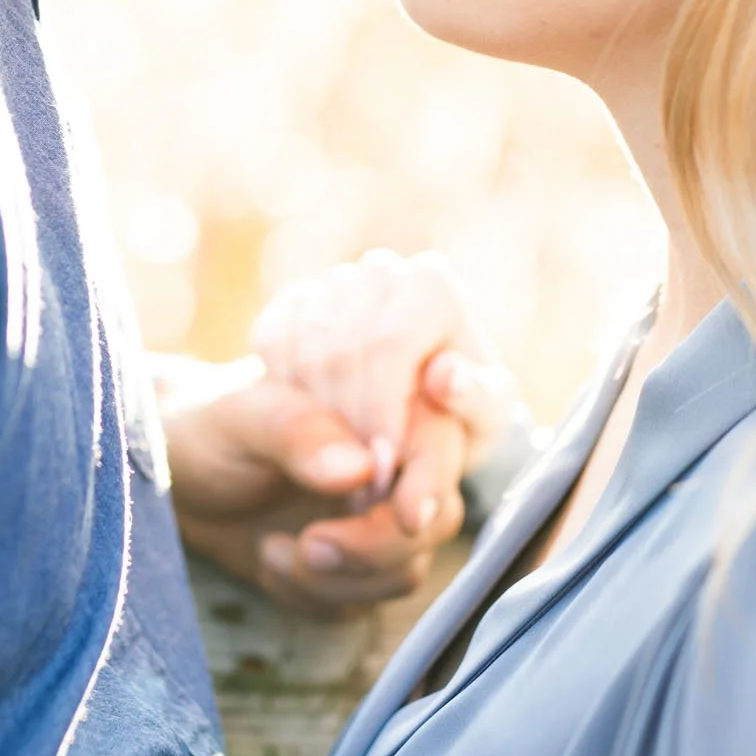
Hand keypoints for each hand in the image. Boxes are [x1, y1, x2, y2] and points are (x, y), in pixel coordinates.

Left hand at [163, 360, 470, 614]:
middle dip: (378, 544)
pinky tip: (268, 556)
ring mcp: (374, 520)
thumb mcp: (240, 418)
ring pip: (404, 569)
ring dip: (339, 577)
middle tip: (313, 542)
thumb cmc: (205, 428)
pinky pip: (360, 603)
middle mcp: (390, 465)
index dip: (429, 481)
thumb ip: (298, 433)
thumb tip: (359, 469)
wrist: (170, 479)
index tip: (400, 512)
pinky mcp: (351, 569)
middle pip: (436, 518)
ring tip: (274, 548)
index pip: (439, 443)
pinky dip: (311, 594)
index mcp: (380, 409)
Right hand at [251, 249, 516, 484]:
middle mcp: (381, 272)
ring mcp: (331, 284)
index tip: (382, 466)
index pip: (390, 342)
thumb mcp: (484, 420)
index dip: (381, 409)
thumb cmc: (458, 414)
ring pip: (302, 353)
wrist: (415, 409)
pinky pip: (272, 347)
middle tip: (359, 483)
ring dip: (318, 421)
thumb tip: (445, 375)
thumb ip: (476, 401)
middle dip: (347, 425)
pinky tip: (323, 429)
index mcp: (433, 286)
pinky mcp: (292, 303)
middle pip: (340, 351)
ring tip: (345, 466)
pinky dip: (290, 398)